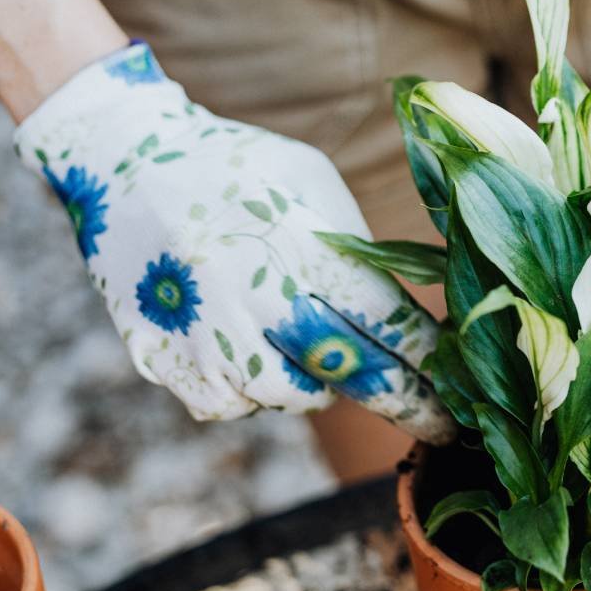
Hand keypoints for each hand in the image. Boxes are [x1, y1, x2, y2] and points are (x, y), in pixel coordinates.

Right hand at [14, 43, 452, 441]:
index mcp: (304, 249)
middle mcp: (258, 300)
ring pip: (295, 398)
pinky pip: (235, 405)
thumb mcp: (316, 185)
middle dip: (409, 406)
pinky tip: (242, 337)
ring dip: (314, 379)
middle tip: (445, 427)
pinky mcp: (166, 363)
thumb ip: (364, 254)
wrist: (125, 163)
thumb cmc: (242, 171)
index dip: (433, 369)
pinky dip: (251, 385)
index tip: (466, 397)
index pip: (390, 327)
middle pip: (354, 376)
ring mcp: (207, 338)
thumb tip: (420, 319)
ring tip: (295, 328)